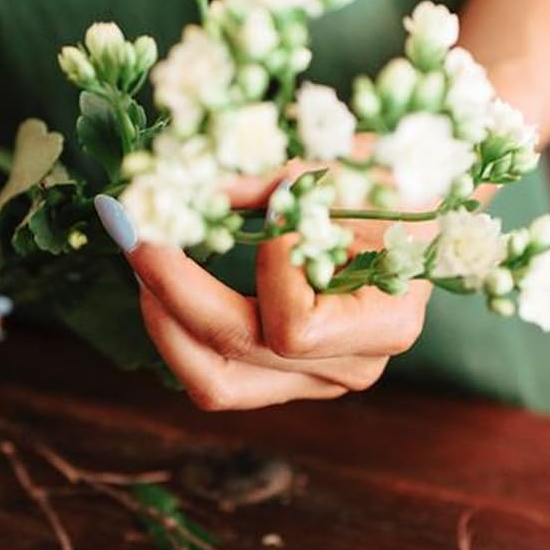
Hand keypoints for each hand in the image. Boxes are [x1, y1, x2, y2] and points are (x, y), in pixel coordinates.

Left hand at [95, 187, 430, 410]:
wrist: (418, 212)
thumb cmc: (386, 180)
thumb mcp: (335, 166)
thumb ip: (259, 180)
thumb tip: (175, 188)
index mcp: (385, 322)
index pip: (296, 324)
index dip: (266, 269)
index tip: (266, 208)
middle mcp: (353, 366)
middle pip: (237, 350)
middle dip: (170, 286)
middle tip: (131, 227)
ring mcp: (316, 381)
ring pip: (214, 383)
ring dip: (162, 320)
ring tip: (142, 257)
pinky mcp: (284, 380)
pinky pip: (215, 377)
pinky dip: (177, 332)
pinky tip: (161, 284)